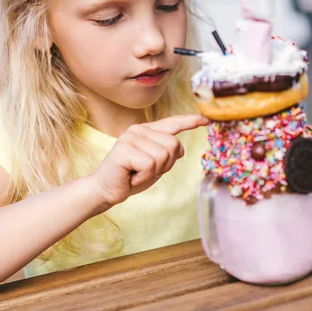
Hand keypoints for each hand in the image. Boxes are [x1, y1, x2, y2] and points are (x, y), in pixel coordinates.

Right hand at [91, 115, 208, 207]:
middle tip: (145, 172)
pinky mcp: (124, 149)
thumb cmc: (131, 177)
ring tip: (137, 173)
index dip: (189, 121)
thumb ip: (166, 154)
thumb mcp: (155, 166)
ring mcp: (130, 137)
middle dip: (165, 165)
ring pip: (163, 156)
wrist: (106, 190)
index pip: (172, 123)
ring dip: (153, 172)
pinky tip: (131, 176)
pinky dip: (144, 177)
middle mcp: (138, 130)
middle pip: (173, 145)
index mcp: (146, 131)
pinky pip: (150, 165)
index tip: (205, 121)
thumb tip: (180, 148)